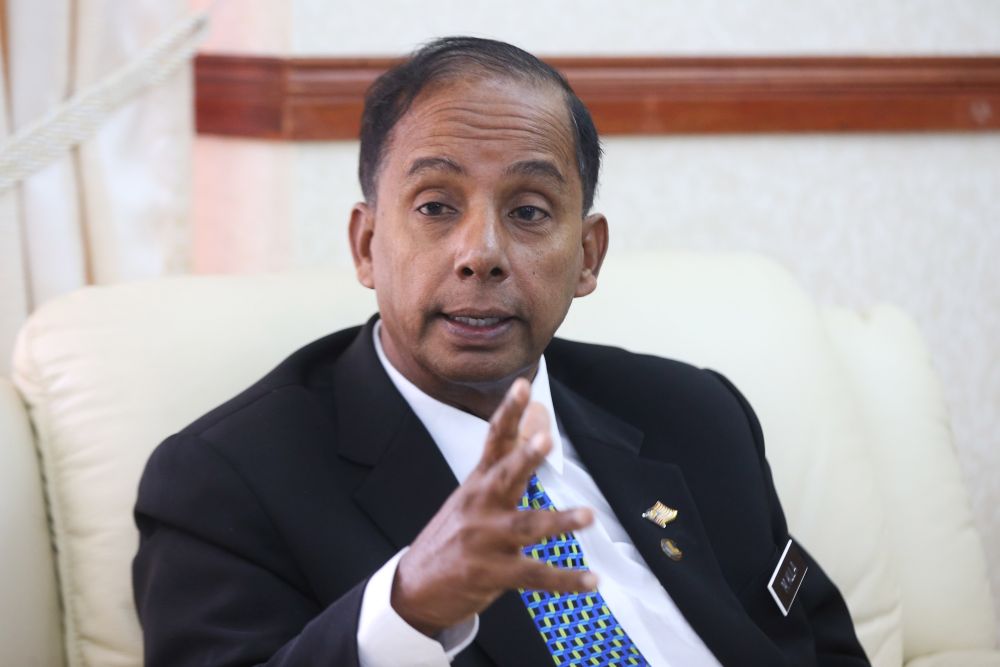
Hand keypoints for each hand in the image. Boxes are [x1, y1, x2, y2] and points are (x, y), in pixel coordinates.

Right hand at [390, 378, 596, 636]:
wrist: (415, 588)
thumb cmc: (452, 538)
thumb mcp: (470, 499)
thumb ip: (502, 470)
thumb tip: (535, 432)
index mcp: (477, 484)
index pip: (494, 441)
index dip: (508, 412)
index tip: (522, 386)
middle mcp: (480, 506)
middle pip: (507, 475)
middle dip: (526, 458)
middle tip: (546, 439)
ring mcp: (484, 540)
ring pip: (526, 526)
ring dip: (559, 521)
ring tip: (588, 515)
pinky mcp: (491, 573)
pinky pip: (535, 575)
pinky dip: (566, 579)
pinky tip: (591, 580)